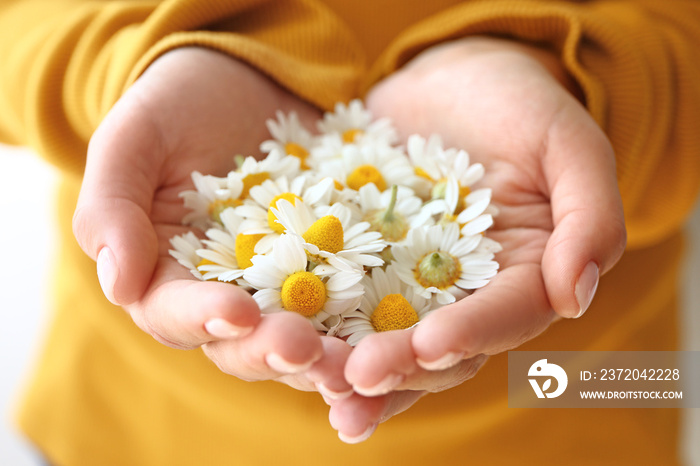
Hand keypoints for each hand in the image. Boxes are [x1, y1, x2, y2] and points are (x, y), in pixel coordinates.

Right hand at [72, 47, 351, 395]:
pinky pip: (350, 305)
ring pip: (299, 338)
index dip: (202, 317)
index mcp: (166, 275)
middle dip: (271, 349)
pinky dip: (365, 327)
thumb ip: (111, 206)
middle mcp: (225, 295)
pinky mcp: (332, 269)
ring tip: (351, 363)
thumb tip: (117, 284)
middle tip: (303, 347)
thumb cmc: (177, 105)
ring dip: (323, 357)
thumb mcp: (133, 139)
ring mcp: (283, 287)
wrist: (245, 82)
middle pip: (241, 343)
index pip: (173, 312)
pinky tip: (391, 336)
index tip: (236, 312)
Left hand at [327, 37, 626, 440]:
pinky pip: (341, 300)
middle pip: (439, 347)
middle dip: (400, 365)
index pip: (504, 317)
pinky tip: (288, 350)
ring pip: (387, 339)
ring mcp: (411, 283)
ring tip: (319, 384)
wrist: (449, 81)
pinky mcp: (364, 263)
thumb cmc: (518, 105)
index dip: (470, 333)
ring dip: (354, 368)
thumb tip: (576, 297)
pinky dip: (320, 326)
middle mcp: (467, 293)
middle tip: (355, 378)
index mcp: (525, 275)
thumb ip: (589, 218)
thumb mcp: (567, 144)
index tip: (429, 344)